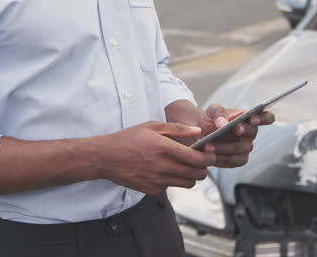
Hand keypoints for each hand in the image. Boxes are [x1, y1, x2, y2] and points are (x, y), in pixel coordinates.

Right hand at [93, 121, 216, 194]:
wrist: (105, 158)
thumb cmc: (128, 139)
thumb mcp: (152, 126)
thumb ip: (177, 129)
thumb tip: (198, 132)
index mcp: (165, 148)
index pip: (197, 159)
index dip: (209, 158)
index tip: (210, 155)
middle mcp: (163, 166)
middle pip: (197, 175)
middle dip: (204, 168)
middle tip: (201, 162)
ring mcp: (158, 180)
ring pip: (188, 183)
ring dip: (191, 176)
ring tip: (185, 166)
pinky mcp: (152, 190)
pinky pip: (172, 187)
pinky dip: (174, 180)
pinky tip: (165, 170)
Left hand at [197, 104, 274, 167]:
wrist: (200, 134)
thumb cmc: (210, 120)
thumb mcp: (211, 111)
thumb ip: (218, 112)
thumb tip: (224, 123)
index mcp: (248, 117)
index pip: (266, 117)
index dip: (263, 118)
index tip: (252, 120)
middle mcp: (250, 132)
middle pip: (253, 133)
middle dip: (241, 131)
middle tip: (227, 130)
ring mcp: (246, 146)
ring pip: (242, 148)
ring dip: (224, 147)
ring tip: (208, 146)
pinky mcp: (239, 159)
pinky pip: (235, 160)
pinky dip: (223, 158)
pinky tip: (212, 156)